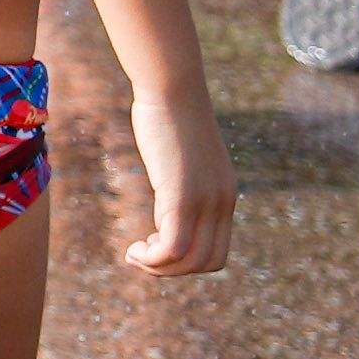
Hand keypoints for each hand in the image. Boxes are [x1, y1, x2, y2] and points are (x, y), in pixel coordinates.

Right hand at [120, 94, 235, 274]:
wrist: (172, 88)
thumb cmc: (170, 113)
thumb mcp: (184, 153)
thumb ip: (185, 174)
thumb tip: (171, 178)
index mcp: (225, 195)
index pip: (218, 252)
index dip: (188, 262)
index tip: (157, 245)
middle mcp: (222, 202)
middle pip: (208, 263)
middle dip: (173, 270)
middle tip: (143, 254)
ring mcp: (205, 201)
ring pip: (190, 261)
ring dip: (159, 267)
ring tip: (135, 254)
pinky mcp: (183, 196)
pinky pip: (173, 248)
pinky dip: (152, 259)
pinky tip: (133, 248)